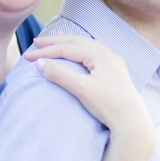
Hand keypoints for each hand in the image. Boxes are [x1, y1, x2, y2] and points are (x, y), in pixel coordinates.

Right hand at [25, 34, 153, 141]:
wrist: (132, 120)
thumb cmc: (107, 105)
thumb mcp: (81, 89)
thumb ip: (60, 74)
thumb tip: (39, 63)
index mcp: (98, 54)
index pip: (66, 49)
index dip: (45, 52)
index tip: (27, 57)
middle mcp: (107, 53)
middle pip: (76, 42)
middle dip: (55, 42)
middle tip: (36, 42)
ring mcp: (113, 61)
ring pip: (87, 45)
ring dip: (69, 42)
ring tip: (56, 40)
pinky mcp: (116, 70)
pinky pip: (95, 52)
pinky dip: (82, 49)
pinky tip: (82, 51)